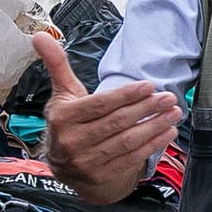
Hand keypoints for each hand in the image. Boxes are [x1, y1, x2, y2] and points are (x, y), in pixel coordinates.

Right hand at [34, 32, 180, 199]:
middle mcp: (73, 141)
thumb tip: (38, 36)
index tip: (149, 86)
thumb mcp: (62, 93)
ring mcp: (87, 161)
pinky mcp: (101, 175)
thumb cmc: (67, 122)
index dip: (126, 95)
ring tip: (173, 114)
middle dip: (146, 109)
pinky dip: (152, 145)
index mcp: (63, 118)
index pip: (100, 104)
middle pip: (116, 122)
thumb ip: (57, 65)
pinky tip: (167, 133)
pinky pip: (131, 159)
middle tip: (168, 98)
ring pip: (126, 141)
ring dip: (154, 127)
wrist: (63, 164)